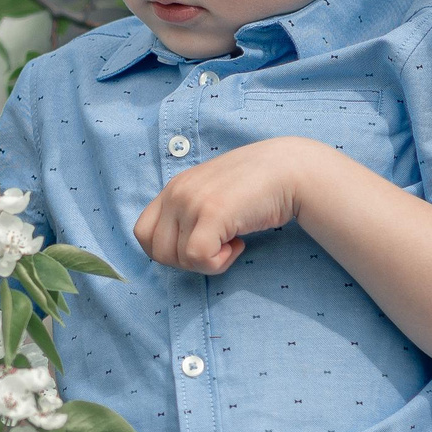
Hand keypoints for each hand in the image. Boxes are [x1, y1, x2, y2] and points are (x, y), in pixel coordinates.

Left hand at [132, 138, 327, 274]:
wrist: (289, 169)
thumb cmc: (255, 187)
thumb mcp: (211, 195)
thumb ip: (190, 214)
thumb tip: (179, 253)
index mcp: (173, 188)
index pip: (142, 233)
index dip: (166, 251)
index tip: (197, 246)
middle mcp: (177, 192)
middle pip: (157, 252)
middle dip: (187, 262)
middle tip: (216, 248)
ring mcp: (192, 201)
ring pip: (178, 258)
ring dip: (207, 261)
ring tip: (231, 242)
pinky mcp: (212, 213)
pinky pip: (199, 258)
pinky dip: (220, 262)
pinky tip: (239, 243)